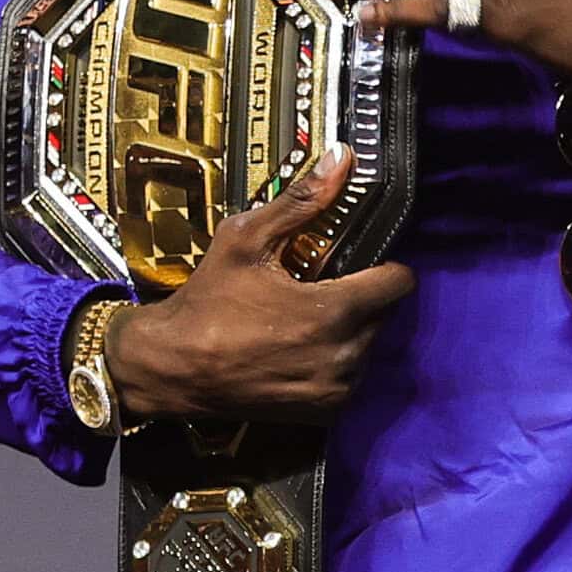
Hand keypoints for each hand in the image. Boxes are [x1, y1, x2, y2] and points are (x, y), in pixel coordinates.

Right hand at [102, 147, 416, 421]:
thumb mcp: (245, 239)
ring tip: (301, 321)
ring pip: (368, 347)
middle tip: (316, 288)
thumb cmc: (207, 300)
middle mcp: (345, 356)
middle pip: (383, 314)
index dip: (383, 267)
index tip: (359, 262)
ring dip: (348, 331)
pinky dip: (332, 362)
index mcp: (335, 312)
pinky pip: (348, 377)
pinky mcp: (325, 413)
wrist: (172, 368)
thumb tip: (342, 158)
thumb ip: (300, 201)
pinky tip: (295, 350)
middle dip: (359, 298)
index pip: (400, 283)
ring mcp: (336, 389)